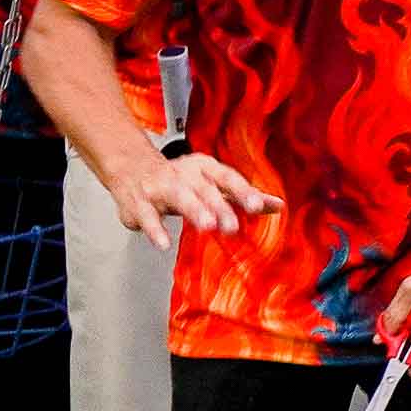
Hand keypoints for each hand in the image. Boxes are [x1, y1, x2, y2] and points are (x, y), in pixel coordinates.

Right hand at [104, 152, 281, 252]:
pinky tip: (164, 243)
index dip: (244, 191)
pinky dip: (155, 229)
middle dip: (220, 207)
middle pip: (205, 189)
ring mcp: (160, 188)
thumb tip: (278, 206)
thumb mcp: (212, 182)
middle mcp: (184, 175)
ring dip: (194, 210)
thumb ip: (243, 194)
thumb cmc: (180, 178)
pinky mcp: (139, 204)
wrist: (132, 167)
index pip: (228, 178)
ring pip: (179, 196)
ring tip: (207, 226)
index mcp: (205, 168)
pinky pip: (148, 216)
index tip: (259, 206)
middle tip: (233, 226)